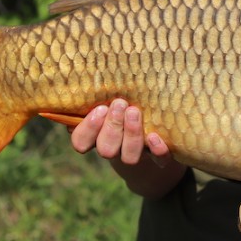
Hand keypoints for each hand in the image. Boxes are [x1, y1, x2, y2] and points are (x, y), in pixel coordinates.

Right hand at [69, 97, 185, 198]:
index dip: (87, 129)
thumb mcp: (109, 99)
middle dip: (112, 126)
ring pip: (129, 157)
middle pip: (106, 149)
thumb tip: (83, 79)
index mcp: (96, 136)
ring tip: (134, 111)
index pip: (81, 142)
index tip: (100, 109)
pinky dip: (157, 150)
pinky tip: (154, 136)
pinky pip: (159, 161)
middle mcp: (114, 149)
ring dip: (131, 134)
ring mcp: (136, 155)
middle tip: (120, 103)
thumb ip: (95, 92)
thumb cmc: (124, 106)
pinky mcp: (158, 159)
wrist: (152, 134)